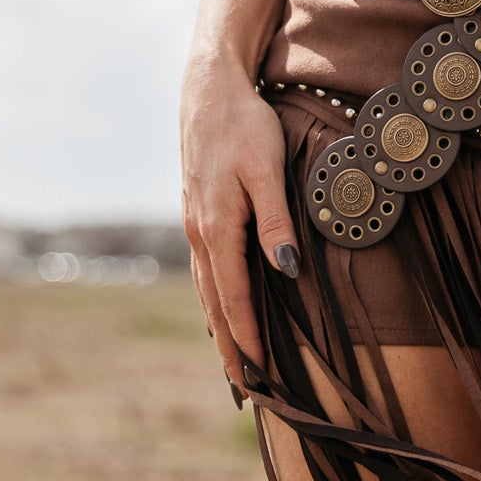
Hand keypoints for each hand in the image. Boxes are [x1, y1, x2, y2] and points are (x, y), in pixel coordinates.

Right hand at [180, 64, 300, 390]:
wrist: (210, 90)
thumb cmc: (246, 126)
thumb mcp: (267, 170)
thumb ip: (276, 222)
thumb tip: (286, 271)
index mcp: (217, 228)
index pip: (233, 298)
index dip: (249, 338)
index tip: (264, 375)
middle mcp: (199, 233)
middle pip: (215, 304)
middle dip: (231, 348)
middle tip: (247, 390)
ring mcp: (194, 223)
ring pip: (207, 288)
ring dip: (220, 327)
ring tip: (235, 362)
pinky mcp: (199, 212)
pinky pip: (207, 268)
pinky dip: (215, 297)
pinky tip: (222, 307)